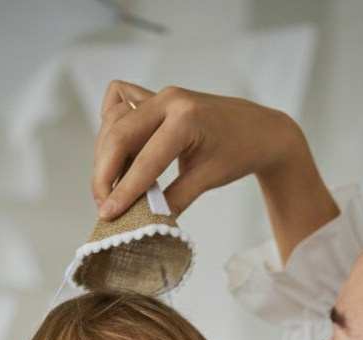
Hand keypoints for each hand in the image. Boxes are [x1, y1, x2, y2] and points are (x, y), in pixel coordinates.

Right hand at [91, 82, 337, 260]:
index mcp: (186, 119)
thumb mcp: (208, 179)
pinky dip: (110, 126)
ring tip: (110, 186)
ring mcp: (159, 96)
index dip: (124, 191)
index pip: (145, 160)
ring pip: (113, 120)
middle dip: (104, 173)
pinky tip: (116, 151)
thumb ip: (174, 200)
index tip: (107, 214)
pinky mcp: (154, 98)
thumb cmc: (239, 152)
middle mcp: (168, 100)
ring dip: (104, 155)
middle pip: (118, 135)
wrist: (258, 129)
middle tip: (103, 204)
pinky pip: (118, 103)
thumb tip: (143, 221)